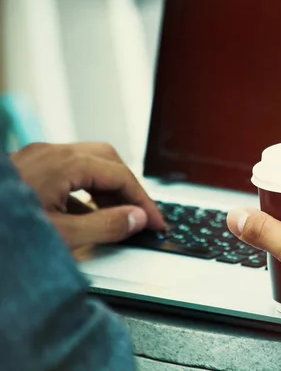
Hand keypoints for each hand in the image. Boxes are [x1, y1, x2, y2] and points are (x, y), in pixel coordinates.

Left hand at [10, 142, 164, 248]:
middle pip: (108, 159)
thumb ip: (106, 225)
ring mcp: (38, 158)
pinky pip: (69, 172)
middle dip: (129, 186)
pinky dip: (86, 190)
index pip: (120, 175)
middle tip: (141, 214)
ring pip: (89, 163)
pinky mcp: (29, 169)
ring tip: (118, 216)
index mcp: (63, 164)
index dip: (144, 200)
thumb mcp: (61, 236)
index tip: (156, 222)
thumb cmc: (2, 232)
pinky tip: (88, 214)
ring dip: (108, 187)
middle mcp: (51, 153)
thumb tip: (137, 218)